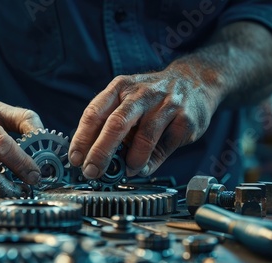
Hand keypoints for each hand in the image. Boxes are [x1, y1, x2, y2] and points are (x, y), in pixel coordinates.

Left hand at [68, 64, 220, 178]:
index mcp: (120, 87)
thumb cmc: (152, 97)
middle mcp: (141, 93)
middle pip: (116, 125)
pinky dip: (151, 162)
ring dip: (131, 160)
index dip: (82, 138)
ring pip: (143, 138)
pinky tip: (144, 166)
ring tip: (127, 170)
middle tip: (92, 171)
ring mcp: (165, 105)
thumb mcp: (127, 100)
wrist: (196, 81)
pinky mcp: (185, 119)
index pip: (94, 113)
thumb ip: (110, 124)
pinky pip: (164, 147)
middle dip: (100, 152)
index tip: (75, 159)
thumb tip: (91, 158)